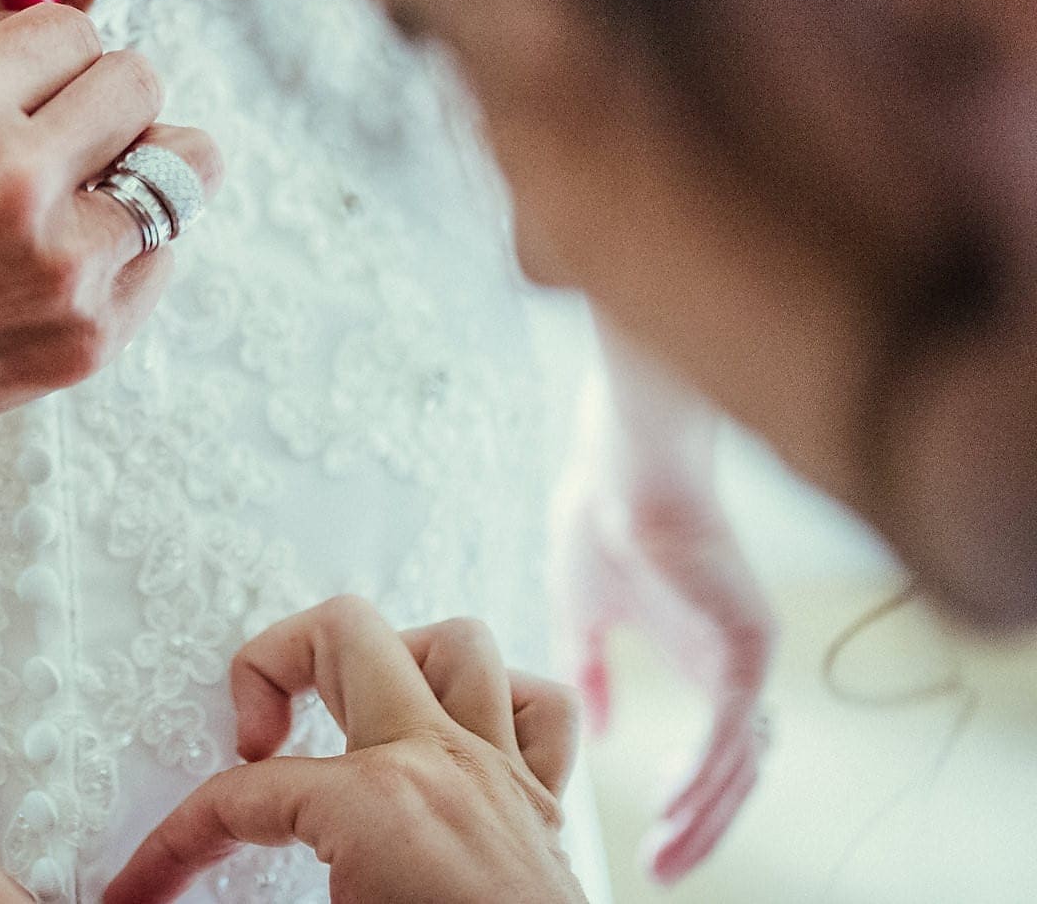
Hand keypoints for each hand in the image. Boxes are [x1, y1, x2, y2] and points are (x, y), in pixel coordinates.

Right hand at [0, 4, 220, 462]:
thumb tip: (63, 28)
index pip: (77, 29)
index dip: (52, 59)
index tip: (33, 90)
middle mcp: (20, 175)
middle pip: (142, 86)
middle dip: (104, 104)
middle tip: (68, 140)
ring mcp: (66, 263)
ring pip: (185, 167)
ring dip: (137, 173)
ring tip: (84, 199)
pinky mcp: (92, 333)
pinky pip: (163, 255)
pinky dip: (127, 251)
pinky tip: (63, 264)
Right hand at [107, 598, 587, 903]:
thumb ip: (256, 895)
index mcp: (375, 804)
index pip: (238, 798)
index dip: (171, 845)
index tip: (144, 886)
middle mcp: (441, 764)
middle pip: (340, 636)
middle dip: (272, 662)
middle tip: (251, 736)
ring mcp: (499, 776)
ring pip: (452, 646)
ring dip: (391, 664)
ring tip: (346, 712)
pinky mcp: (543, 807)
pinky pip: (537, 709)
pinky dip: (495, 704)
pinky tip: (451, 737)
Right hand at [557, 479, 774, 883]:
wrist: (619, 467)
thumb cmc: (602, 519)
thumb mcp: (585, 615)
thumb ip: (594, 674)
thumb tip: (597, 726)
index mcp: (698, 659)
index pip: (711, 754)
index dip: (686, 806)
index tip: (648, 847)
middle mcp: (732, 665)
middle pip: (735, 772)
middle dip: (700, 828)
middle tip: (660, 870)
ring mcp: (745, 655)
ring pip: (740, 759)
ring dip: (704, 812)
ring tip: (665, 851)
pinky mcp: (745, 643)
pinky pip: (733, 728)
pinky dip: (706, 771)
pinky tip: (673, 800)